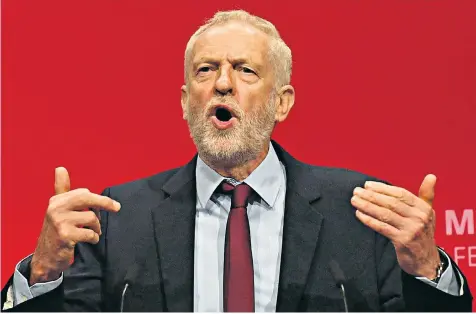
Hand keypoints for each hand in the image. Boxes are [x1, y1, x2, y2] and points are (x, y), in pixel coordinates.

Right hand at [30, 167, 120, 284]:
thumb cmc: (57, 231)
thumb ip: (62, 189)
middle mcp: (55, 208)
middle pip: (87, 198)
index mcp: (56, 200)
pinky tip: (90, 240)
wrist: (46, 258)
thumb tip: (60, 168)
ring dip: (97, 227)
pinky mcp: (65, 235)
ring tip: (93, 232)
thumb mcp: (58, 209)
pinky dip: (94, 237)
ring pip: (91, 218)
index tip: (113, 204)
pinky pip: (90, 233)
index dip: (99, 199)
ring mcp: (59, 222)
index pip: (83, 193)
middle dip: (105, 203)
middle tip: (117, 208)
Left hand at [351, 174, 440, 278]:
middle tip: (356, 191)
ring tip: (354, 200)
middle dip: (372, 196)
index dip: (383, 188)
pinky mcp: (403, 241)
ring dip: (367, 206)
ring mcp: (412, 230)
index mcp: (424, 208)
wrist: (426, 261)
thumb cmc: (422, 233)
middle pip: (391, 203)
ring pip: (385, 214)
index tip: (367, 185)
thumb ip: (426, 195)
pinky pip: (382, 228)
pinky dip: (369, 220)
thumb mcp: (427, 213)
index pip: (400, 194)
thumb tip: (431, 175)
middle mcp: (420, 217)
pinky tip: (359, 214)